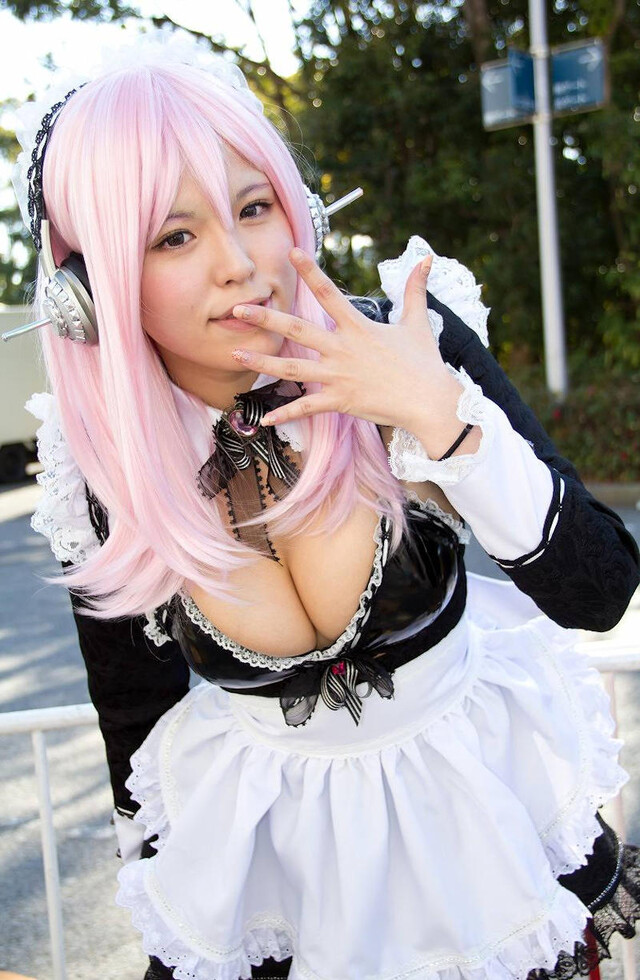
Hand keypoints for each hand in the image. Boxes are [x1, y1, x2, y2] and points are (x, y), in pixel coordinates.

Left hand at [230, 247, 457, 430]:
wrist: (430, 401)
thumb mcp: (418, 322)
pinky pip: (307, 408)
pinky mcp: (340, 401)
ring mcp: (339, 376)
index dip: (310, 271)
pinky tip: (264, 418)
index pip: (329, 293)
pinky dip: (286, 414)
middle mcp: (342, 349)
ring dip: (262, 363)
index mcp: (358, 327)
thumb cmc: (424, 363)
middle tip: (237, 309)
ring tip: (235, 356)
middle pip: (296, 330)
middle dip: (264, 319)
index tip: (291, 252)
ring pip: (292, 369)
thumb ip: (415, 290)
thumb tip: (426, 259)